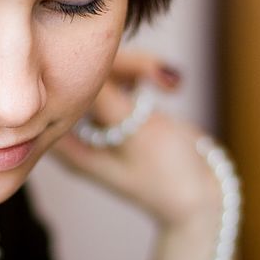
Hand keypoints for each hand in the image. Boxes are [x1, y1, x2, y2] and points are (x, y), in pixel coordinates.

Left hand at [52, 50, 221, 228]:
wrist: (204, 198)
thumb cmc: (168, 174)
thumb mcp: (135, 132)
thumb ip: (104, 98)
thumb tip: (74, 62)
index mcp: (67, 145)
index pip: (55, 94)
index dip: (78, 70)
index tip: (112, 66)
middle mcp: (77, 130)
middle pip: (80, 77)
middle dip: (118, 65)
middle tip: (154, 74)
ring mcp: (99, 119)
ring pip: (104, 71)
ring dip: (138, 67)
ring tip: (171, 82)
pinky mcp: (121, 110)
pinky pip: (123, 77)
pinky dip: (145, 74)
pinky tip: (171, 85)